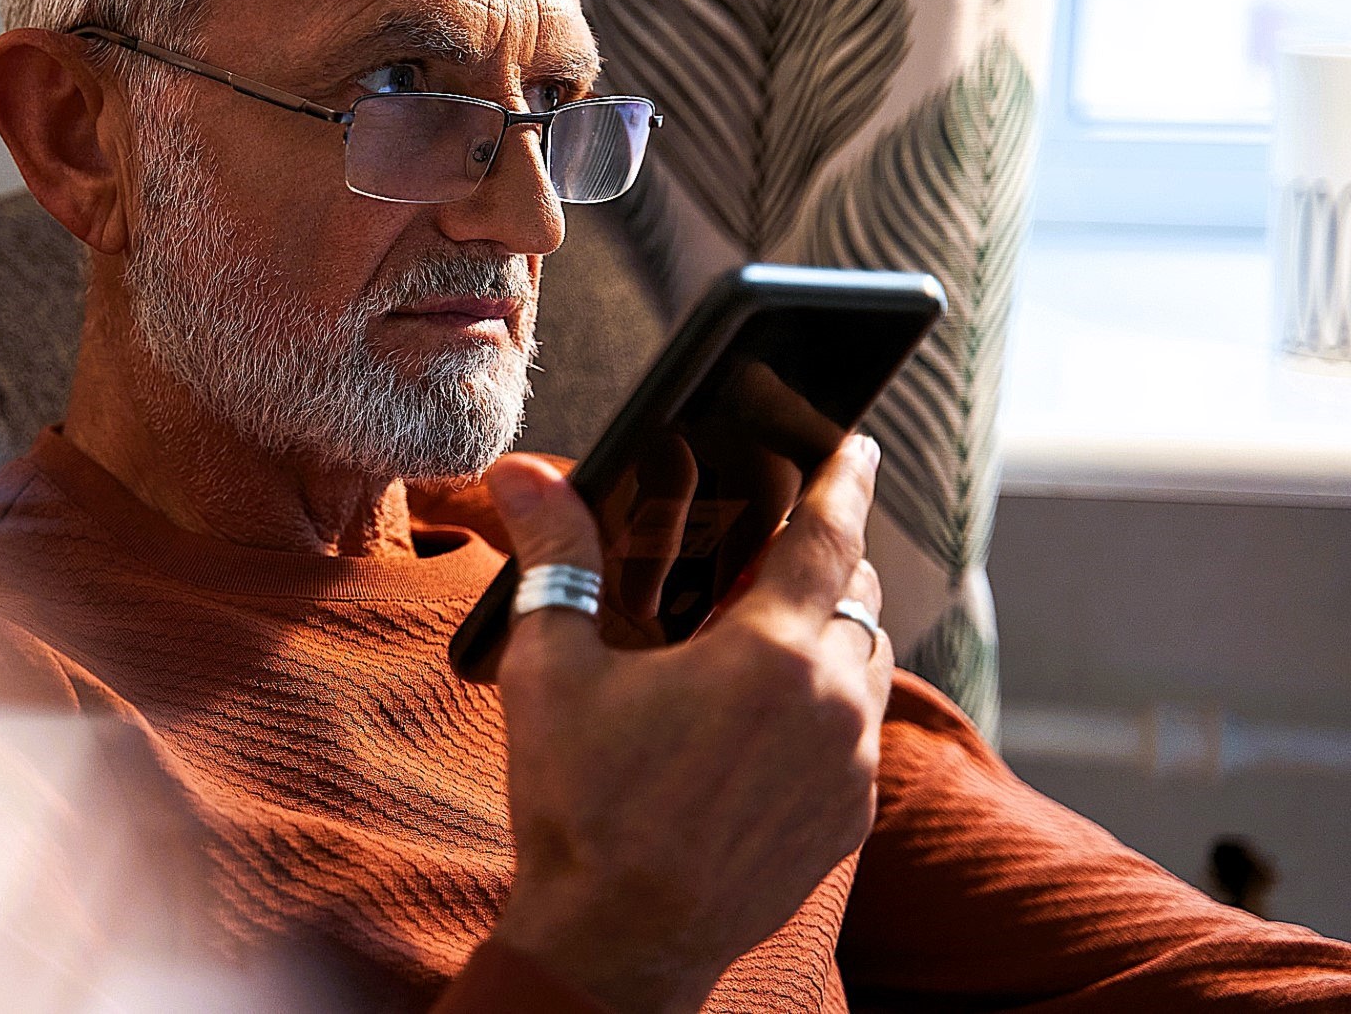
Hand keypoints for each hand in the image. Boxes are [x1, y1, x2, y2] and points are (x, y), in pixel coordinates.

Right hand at [484, 434, 891, 1013]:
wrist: (616, 943)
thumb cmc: (581, 806)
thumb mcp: (553, 667)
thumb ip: (554, 555)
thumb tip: (524, 474)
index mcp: (769, 653)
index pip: (831, 537)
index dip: (844, 481)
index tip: (856, 447)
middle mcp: (831, 705)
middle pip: (860, 597)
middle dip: (827, 562)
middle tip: (777, 550)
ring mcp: (847, 770)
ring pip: (866, 667)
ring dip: (830, 635)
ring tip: (766, 634)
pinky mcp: (846, 822)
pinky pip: (858, 738)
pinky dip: (827, 707)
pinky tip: (763, 722)